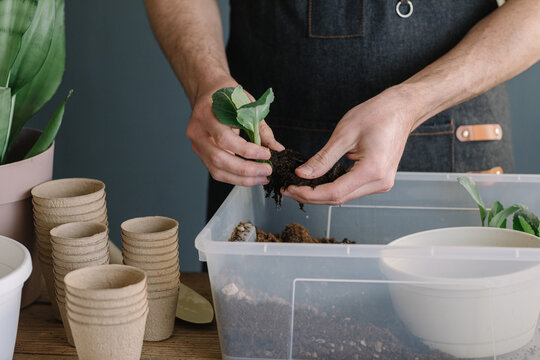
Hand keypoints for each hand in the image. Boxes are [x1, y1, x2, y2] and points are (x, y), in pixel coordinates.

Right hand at [186, 78, 284, 185]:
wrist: (209, 91)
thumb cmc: (228, 95)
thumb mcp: (247, 104)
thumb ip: (261, 128)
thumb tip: (277, 148)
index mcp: (206, 114)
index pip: (225, 138)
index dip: (247, 150)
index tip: (267, 154)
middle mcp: (197, 131)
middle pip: (219, 158)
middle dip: (246, 169)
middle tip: (267, 170)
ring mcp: (197, 144)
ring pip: (217, 169)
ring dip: (241, 178)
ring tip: (261, 177)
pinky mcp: (201, 153)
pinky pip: (216, 171)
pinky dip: (235, 177)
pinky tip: (250, 177)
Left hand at [283, 88, 416, 204]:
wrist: (401, 109)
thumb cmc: (377, 114)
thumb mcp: (344, 134)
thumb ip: (322, 158)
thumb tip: (301, 174)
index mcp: (372, 171)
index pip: (334, 193)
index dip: (309, 194)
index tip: (289, 189)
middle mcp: (379, 183)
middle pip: (338, 199)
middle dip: (310, 196)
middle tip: (287, 189)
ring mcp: (381, 184)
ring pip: (344, 197)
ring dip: (320, 194)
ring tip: (297, 186)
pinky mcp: (378, 180)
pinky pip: (351, 189)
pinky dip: (332, 188)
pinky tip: (316, 183)